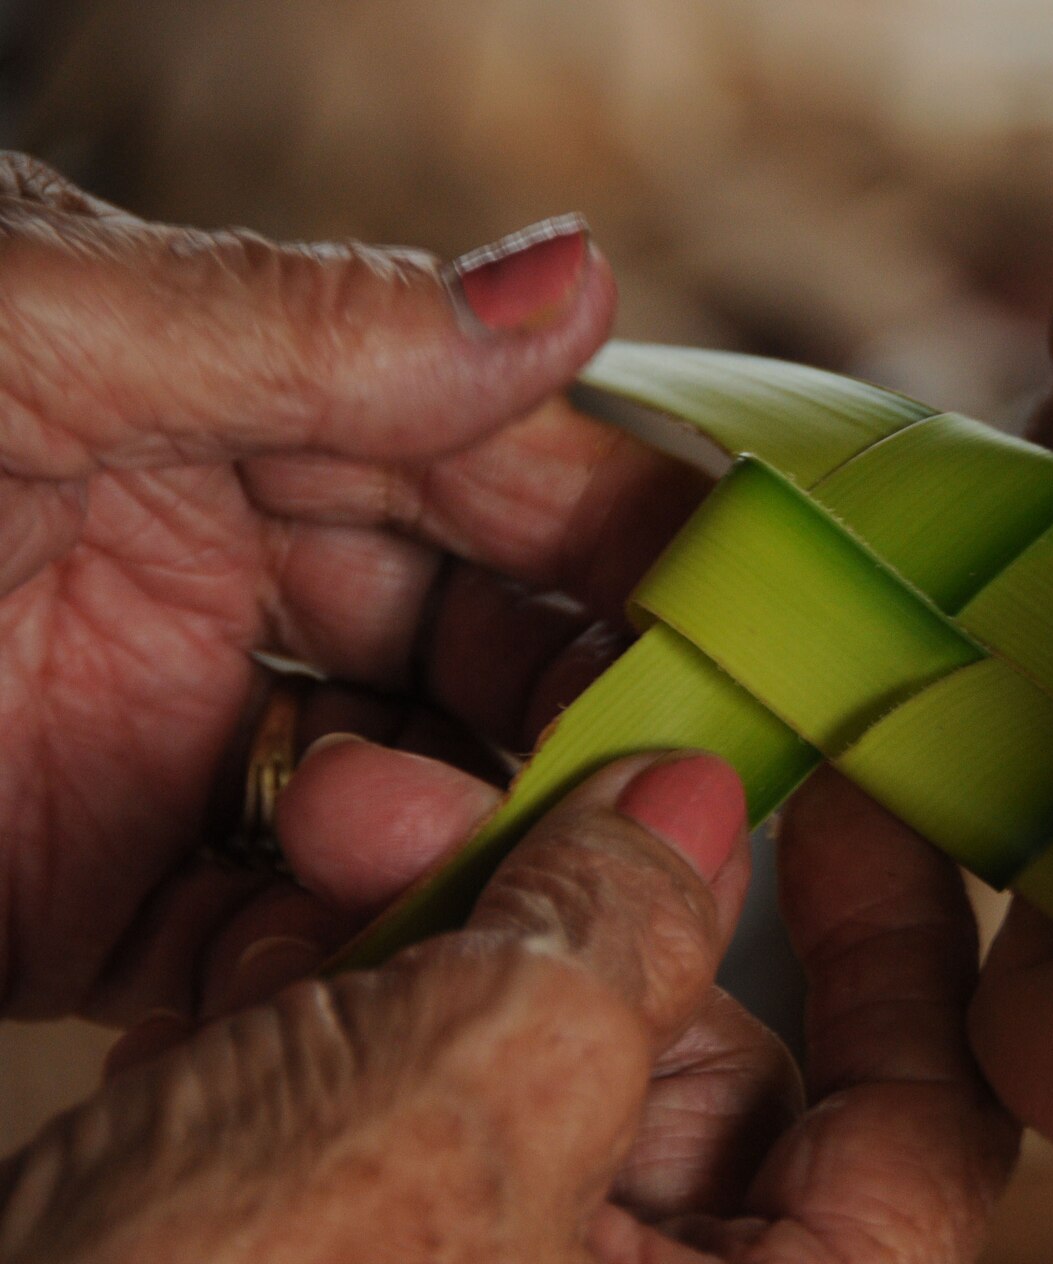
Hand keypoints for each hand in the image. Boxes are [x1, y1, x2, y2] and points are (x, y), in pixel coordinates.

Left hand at [0, 154, 714, 1023]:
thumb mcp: (27, 336)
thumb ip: (304, 330)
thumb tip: (573, 282)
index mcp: (224, 404)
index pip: (492, 459)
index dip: (626, 519)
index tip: (742, 594)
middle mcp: (220, 567)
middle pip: (476, 642)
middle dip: (567, 698)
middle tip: (645, 758)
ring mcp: (163, 737)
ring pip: (399, 796)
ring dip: (453, 827)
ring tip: (414, 830)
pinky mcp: (84, 894)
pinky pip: (268, 937)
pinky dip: (334, 952)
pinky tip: (360, 940)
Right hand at [2, 753, 1015, 1263]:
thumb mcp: (456, 1116)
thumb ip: (609, 942)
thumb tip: (689, 808)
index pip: (921, 1132)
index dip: (901, 947)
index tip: (845, 801)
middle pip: (702, 1079)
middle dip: (589, 917)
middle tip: (502, 790)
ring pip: (532, 1082)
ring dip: (436, 943)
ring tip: (329, 842)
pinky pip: (401, 1138)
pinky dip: (341, 1036)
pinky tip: (252, 969)